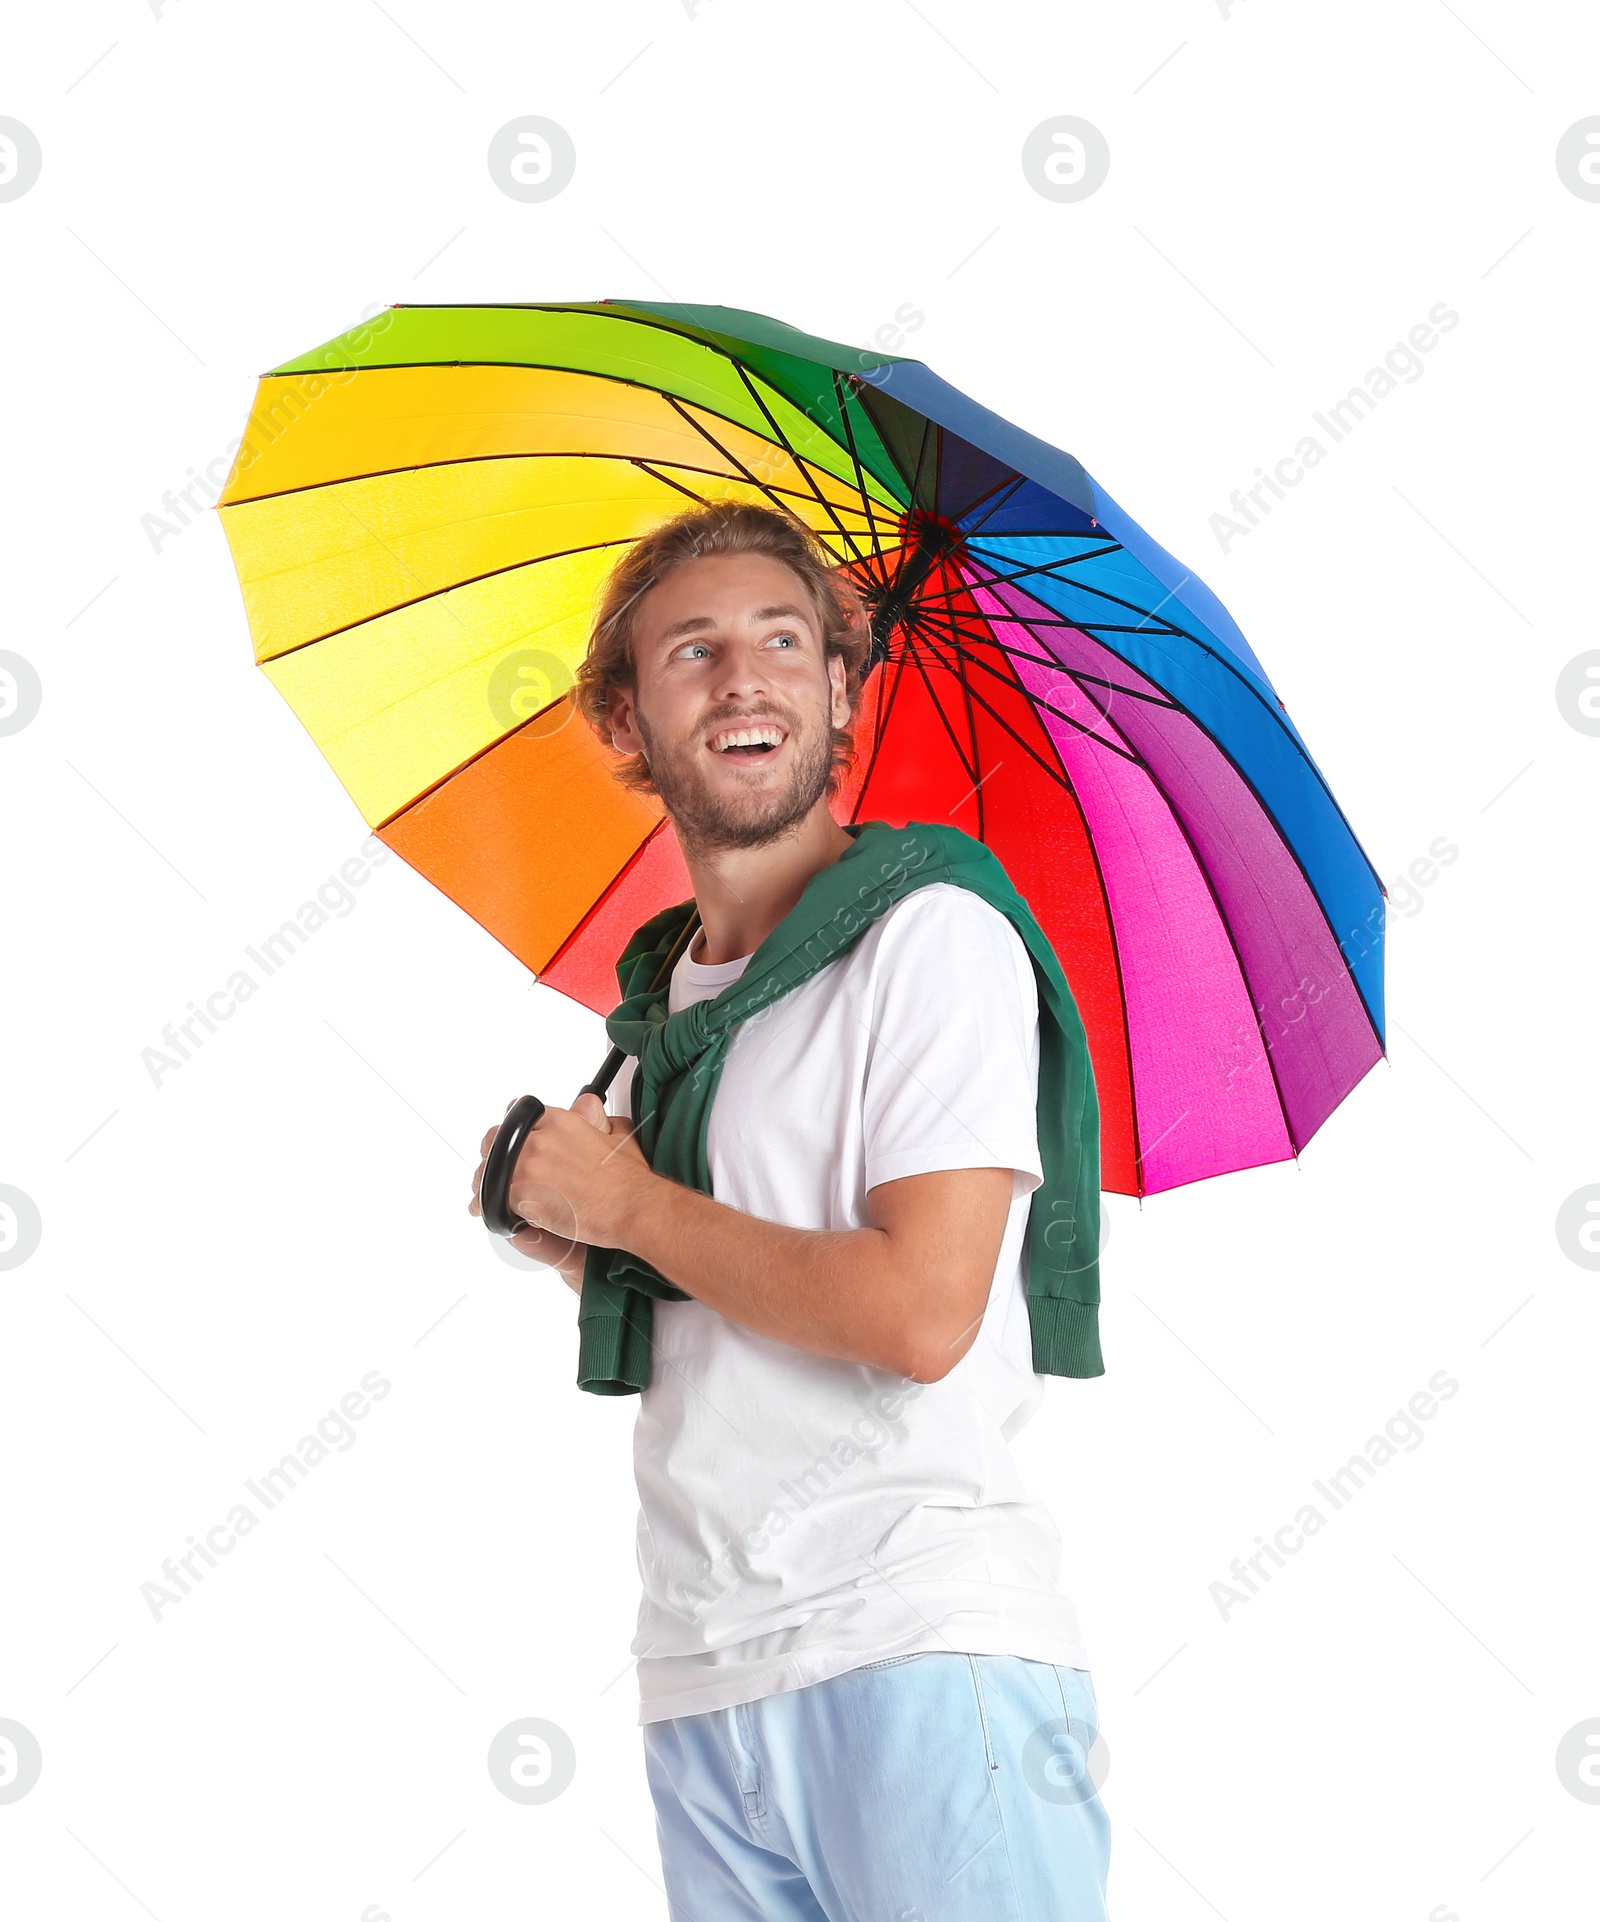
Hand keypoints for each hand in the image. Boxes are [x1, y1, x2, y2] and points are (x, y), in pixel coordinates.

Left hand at [469, 1093, 628, 1292]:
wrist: (632, 1206)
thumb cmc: (628, 1179)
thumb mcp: (617, 1134)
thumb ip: (597, 1118)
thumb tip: (589, 1106)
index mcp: (559, 1122)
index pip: (521, 1117)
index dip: (510, 1132)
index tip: (508, 1142)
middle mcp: (540, 1140)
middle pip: (498, 1143)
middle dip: (493, 1157)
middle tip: (495, 1172)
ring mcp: (529, 1166)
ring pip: (491, 1172)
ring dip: (487, 1185)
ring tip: (489, 1198)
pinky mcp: (523, 1193)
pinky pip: (493, 1199)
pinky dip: (489, 1208)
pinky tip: (492, 1214)